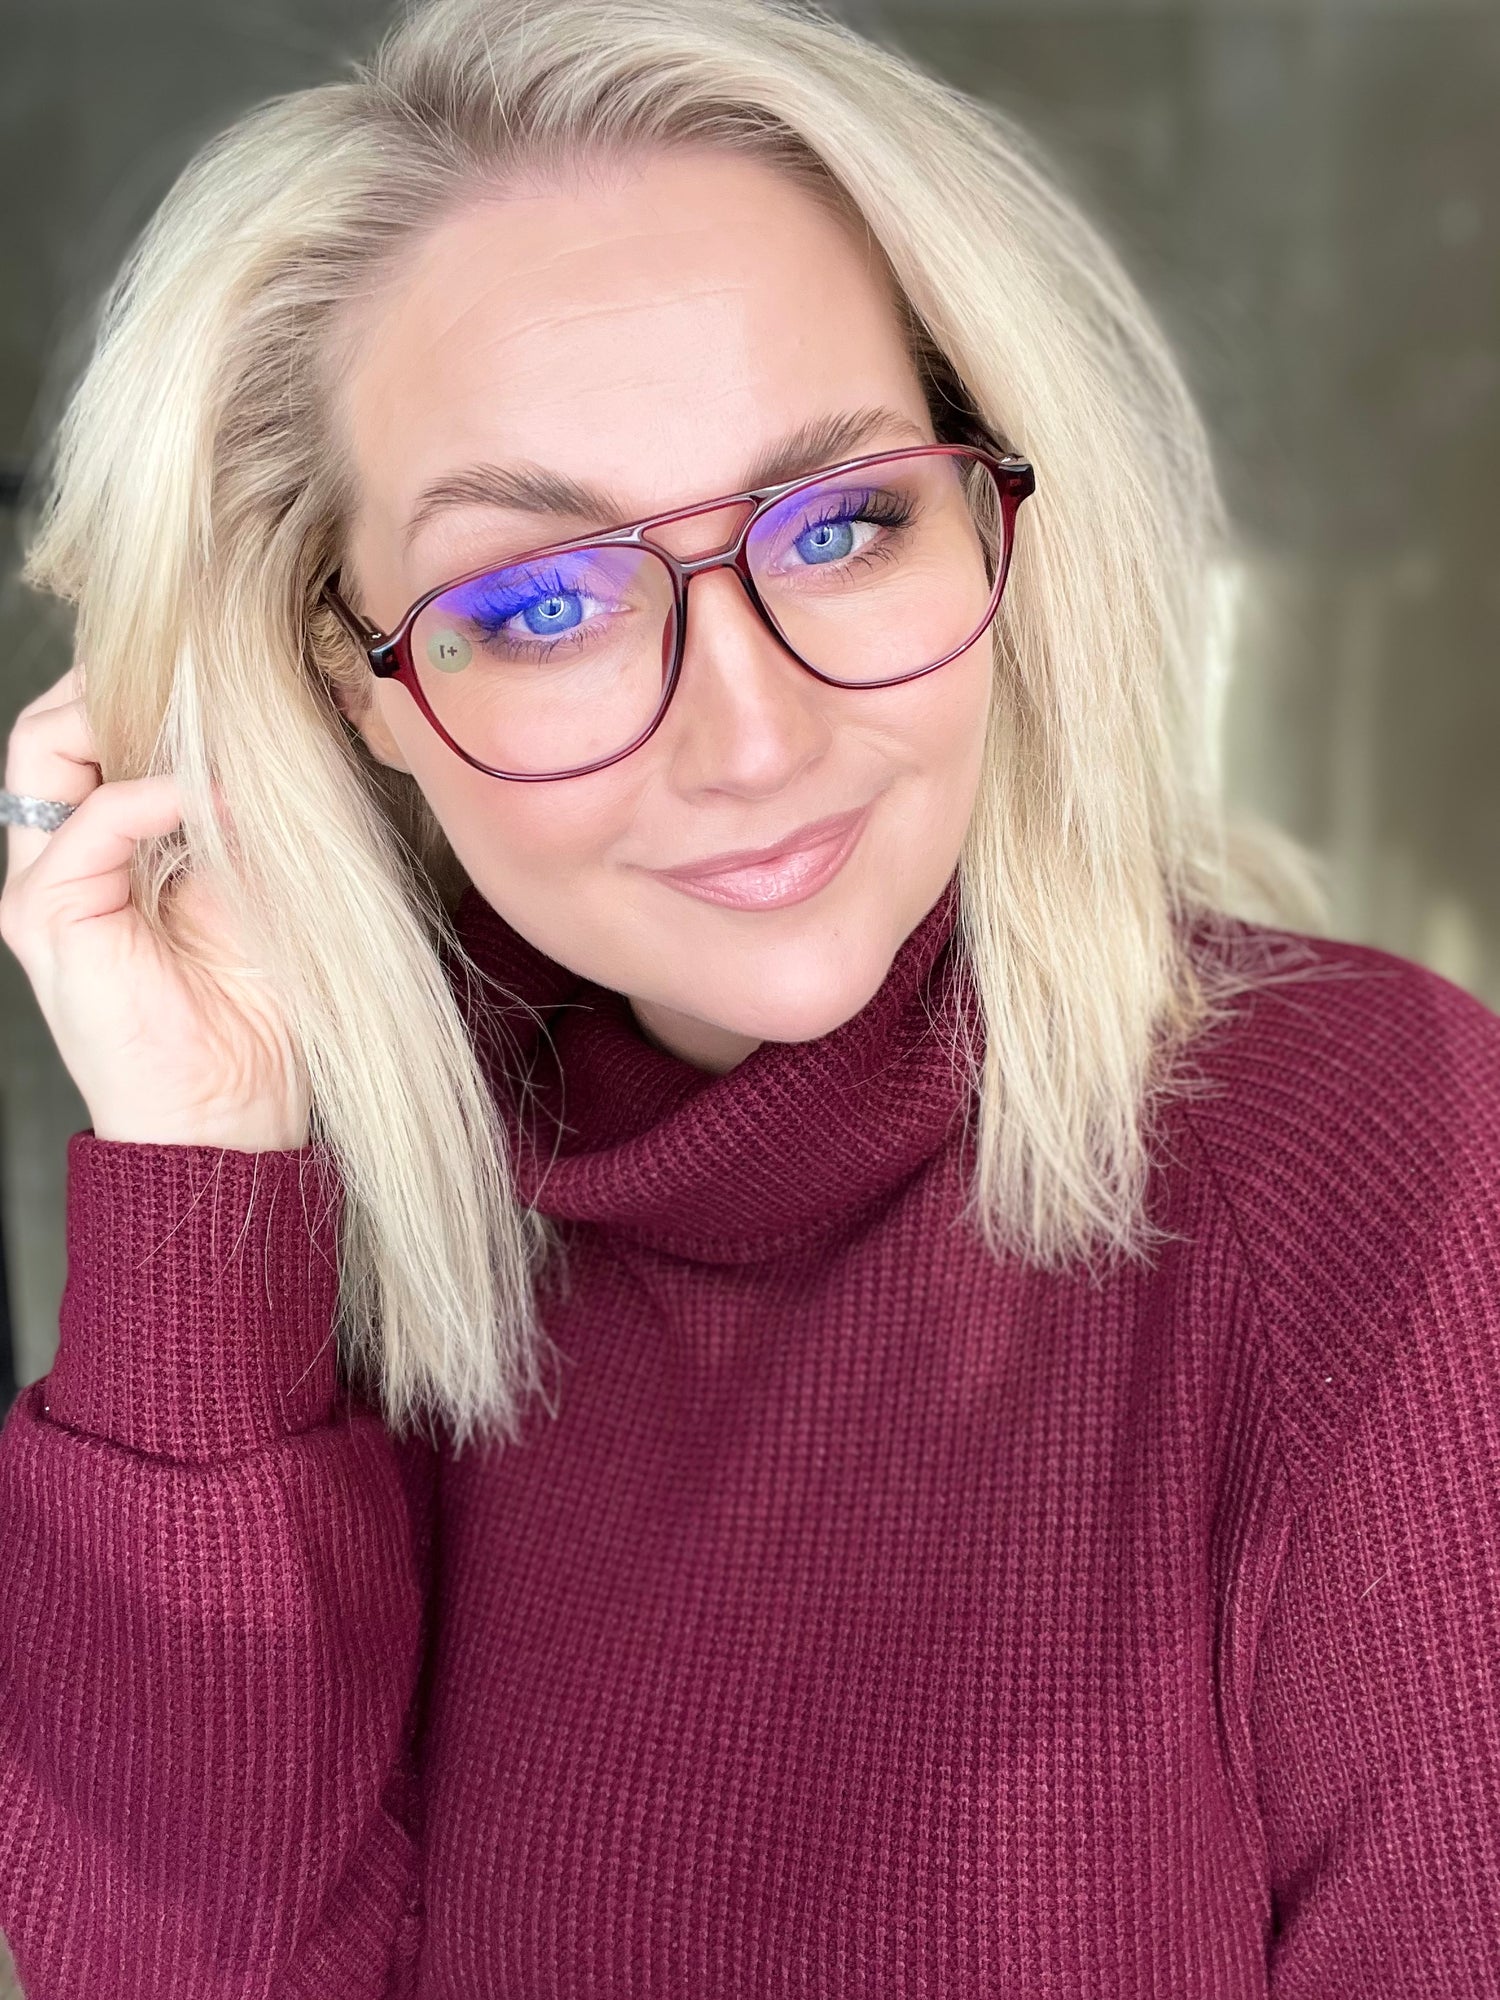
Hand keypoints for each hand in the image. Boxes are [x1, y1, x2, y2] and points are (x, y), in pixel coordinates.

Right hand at [2, 665, 310, 1149]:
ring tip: (209, 722)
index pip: (91, 726)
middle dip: (118, 682)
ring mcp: (45, 883)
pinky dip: (159, 796)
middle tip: (204, 673)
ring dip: (127, 720)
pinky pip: (90, 822)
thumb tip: (268, 719)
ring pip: (43, 749)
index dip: (144, 685)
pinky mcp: (47, 915)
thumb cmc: (257, 1009)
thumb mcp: (259, 877)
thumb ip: (238, 802)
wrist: (235, 1112)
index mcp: (109, 843)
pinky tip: (223, 804)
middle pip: (52, 722)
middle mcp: (62, 855)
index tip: (223, 665)